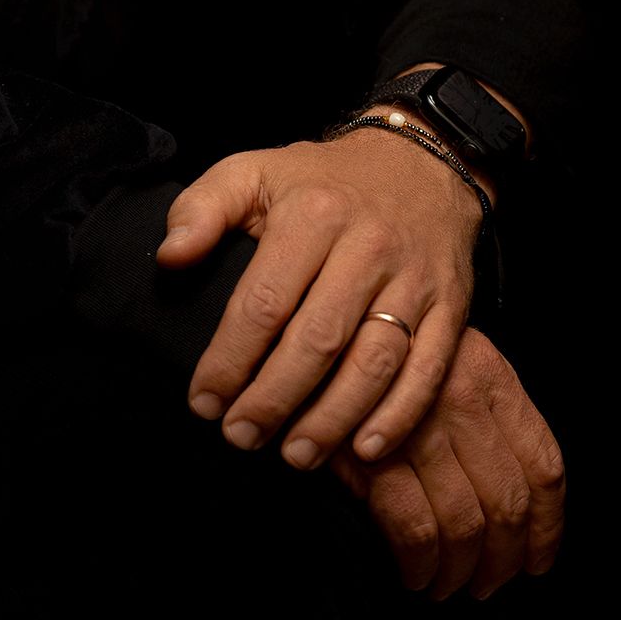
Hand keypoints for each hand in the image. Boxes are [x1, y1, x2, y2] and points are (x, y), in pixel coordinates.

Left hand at [158, 128, 480, 463]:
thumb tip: (170, 257)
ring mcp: (414, 281)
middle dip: (274, 398)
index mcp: (313, 214)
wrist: (420, 164)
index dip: (230, 358)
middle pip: (318, 340)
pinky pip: (428, 370)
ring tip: (295, 454)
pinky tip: (364, 450)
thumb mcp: (254, 172)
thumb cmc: (322, 181)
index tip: (203, 400)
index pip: (264, 301)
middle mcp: (367, 247)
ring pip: (374, 362)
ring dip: (333, 418)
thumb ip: (203, 209)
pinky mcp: (451, 308)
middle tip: (240, 436)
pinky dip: (399, 416)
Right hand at [329, 326, 565, 598]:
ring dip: (459, 571)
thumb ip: (480, 417)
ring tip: (446, 586)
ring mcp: (416, 422)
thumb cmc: (373, 359)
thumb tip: (514, 513)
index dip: (548, 527)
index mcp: (489, 373)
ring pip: (464, 522)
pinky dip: (419, 564)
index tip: (535, 561)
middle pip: (508, 502)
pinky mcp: (371, 451)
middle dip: (502, 561)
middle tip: (486, 584)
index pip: (543, 464)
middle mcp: (461, 394)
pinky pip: (414, 528)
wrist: (305, 341)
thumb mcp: (441, 363)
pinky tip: (414, 574)